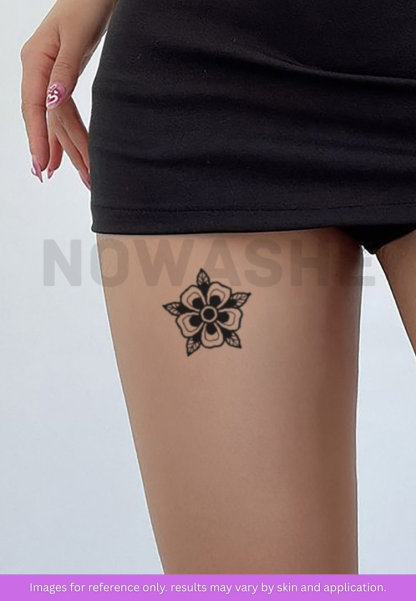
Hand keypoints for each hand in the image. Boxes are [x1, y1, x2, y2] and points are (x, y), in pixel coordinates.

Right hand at [20, 0, 116, 187]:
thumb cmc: (87, 4)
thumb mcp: (76, 36)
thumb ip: (65, 70)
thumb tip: (52, 100)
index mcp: (36, 61)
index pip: (34, 107)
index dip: (37, 137)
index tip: (41, 164)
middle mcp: (39, 71)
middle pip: (47, 118)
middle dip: (55, 150)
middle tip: (60, 179)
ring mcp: (50, 75)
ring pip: (56, 119)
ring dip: (65, 148)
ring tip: (78, 176)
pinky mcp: (63, 76)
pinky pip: (62, 111)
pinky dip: (65, 133)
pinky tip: (64, 153)